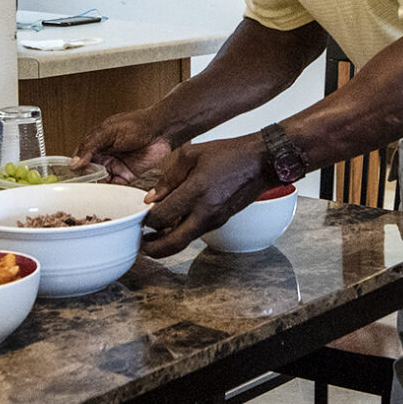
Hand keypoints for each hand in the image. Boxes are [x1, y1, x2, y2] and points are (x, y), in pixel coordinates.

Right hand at [74, 108, 174, 187]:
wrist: (163, 130)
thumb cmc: (137, 124)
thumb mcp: (108, 132)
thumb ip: (90, 146)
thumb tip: (74, 163)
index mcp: (97, 142)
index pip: (80, 157)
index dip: (76, 167)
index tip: (72, 176)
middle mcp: (104, 155)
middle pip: (89, 171)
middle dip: (86, 179)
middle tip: (82, 187)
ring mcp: (115, 165)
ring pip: (100, 180)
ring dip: (97, 187)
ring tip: (92, 192)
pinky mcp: (127, 175)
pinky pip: (115, 186)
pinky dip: (110, 192)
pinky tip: (106, 194)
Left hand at [139, 134, 269, 258]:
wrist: (261, 163)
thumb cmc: (230, 154)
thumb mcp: (192, 155)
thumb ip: (169, 178)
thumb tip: (152, 198)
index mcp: (196, 191)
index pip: (161, 217)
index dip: (146, 221)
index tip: (140, 217)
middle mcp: (205, 211)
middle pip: (173, 243)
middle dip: (153, 249)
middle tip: (141, 246)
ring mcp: (215, 219)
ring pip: (185, 242)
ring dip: (167, 244)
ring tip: (153, 238)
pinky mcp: (221, 221)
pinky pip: (196, 233)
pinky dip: (182, 235)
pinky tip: (173, 227)